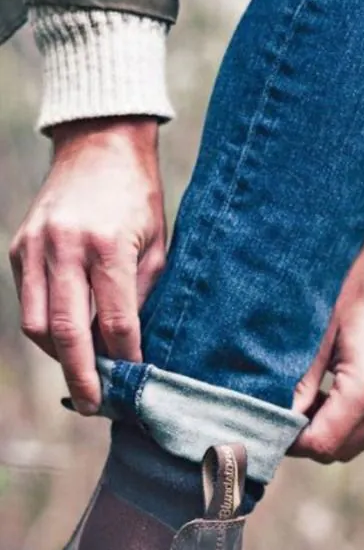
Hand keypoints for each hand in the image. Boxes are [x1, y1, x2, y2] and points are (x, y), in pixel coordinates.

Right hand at [9, 117, 165, 413]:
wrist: (99, 143)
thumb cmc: (138, 198)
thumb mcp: (158, 245)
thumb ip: (143, 295)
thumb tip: (132, 346)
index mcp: (108, 246)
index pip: (116, 321)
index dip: (126, 358)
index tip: (134, 383)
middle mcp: (65, 247)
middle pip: (66, 331)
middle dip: (81, 375)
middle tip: (93, 406)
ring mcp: (35, 246)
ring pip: (36, 323)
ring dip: (59, 356)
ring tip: (83, 374)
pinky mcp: (19, 247)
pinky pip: (27, 302)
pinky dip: (45, 328)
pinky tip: (69, 340)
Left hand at [291, 208, 363, 462]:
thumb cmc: (358, 282)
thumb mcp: (318, 331)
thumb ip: (299, 382)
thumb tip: (276, 416)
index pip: (320, 442)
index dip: (288, 439)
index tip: (264, 420)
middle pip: (338, 450)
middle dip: (305, 439)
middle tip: (278, 411)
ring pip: (353, 442)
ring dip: (325, 431)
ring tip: (301, 401)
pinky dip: (344, 420)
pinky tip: (327, 393)